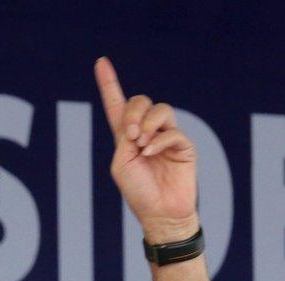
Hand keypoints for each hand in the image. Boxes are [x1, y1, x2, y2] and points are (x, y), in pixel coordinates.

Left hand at [94, 56, 199, 243]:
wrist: (161, 214)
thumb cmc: (138, 192)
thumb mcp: (121, 164)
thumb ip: (125, 139)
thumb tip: (142, 125)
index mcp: (127, 137)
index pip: (117, 105)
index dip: (109, 83)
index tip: (101, 62)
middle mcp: (147, 132)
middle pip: (141, 101)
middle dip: (134, 112)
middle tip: (130, 135)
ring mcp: (166, 137)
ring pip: (160, 110)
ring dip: (148, 123)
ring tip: (142, 144)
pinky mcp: (183, 146)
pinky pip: (173, 131)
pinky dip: (159, 140)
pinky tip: (150, 153)